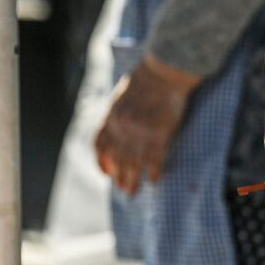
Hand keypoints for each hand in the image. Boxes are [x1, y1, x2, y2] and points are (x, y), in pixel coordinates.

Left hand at [95, 53, 199, 194]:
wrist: (164, 71)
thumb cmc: (147, 80)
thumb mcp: (122, 95)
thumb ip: (118, 114)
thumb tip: (117, 129)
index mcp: (111, 116)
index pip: (100, 145)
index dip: (101, 161)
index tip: (106, 173)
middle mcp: (122, 128)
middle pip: (117, 159)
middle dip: (118, 177)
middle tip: (122, 189)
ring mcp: (140, 133)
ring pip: (132, 164)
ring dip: (132, 181)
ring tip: (132, 192)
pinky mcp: (159, 136)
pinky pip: (154, 160)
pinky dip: (152, 172)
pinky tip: (153, 180)